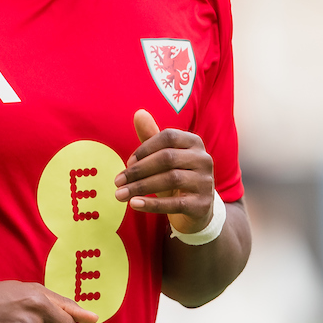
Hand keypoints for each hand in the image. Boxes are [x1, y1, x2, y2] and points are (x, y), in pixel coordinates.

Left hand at [114, 109, 215, 234]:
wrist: (197, 210)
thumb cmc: (176, 177)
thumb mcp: (164, 157)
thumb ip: (151, 137)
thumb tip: (139, 113)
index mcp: (194, 142)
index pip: (168, 137)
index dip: (145, 148)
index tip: (127, 162)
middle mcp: (204, 159)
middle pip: (168, 158)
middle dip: (138, 170)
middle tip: (117, 181)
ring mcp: (205, 182)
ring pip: (171, 179)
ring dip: (141, 187)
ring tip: (120, 195)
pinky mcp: (202, 205)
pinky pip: (174, 203)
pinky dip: (152, 204)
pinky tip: (134, 204)